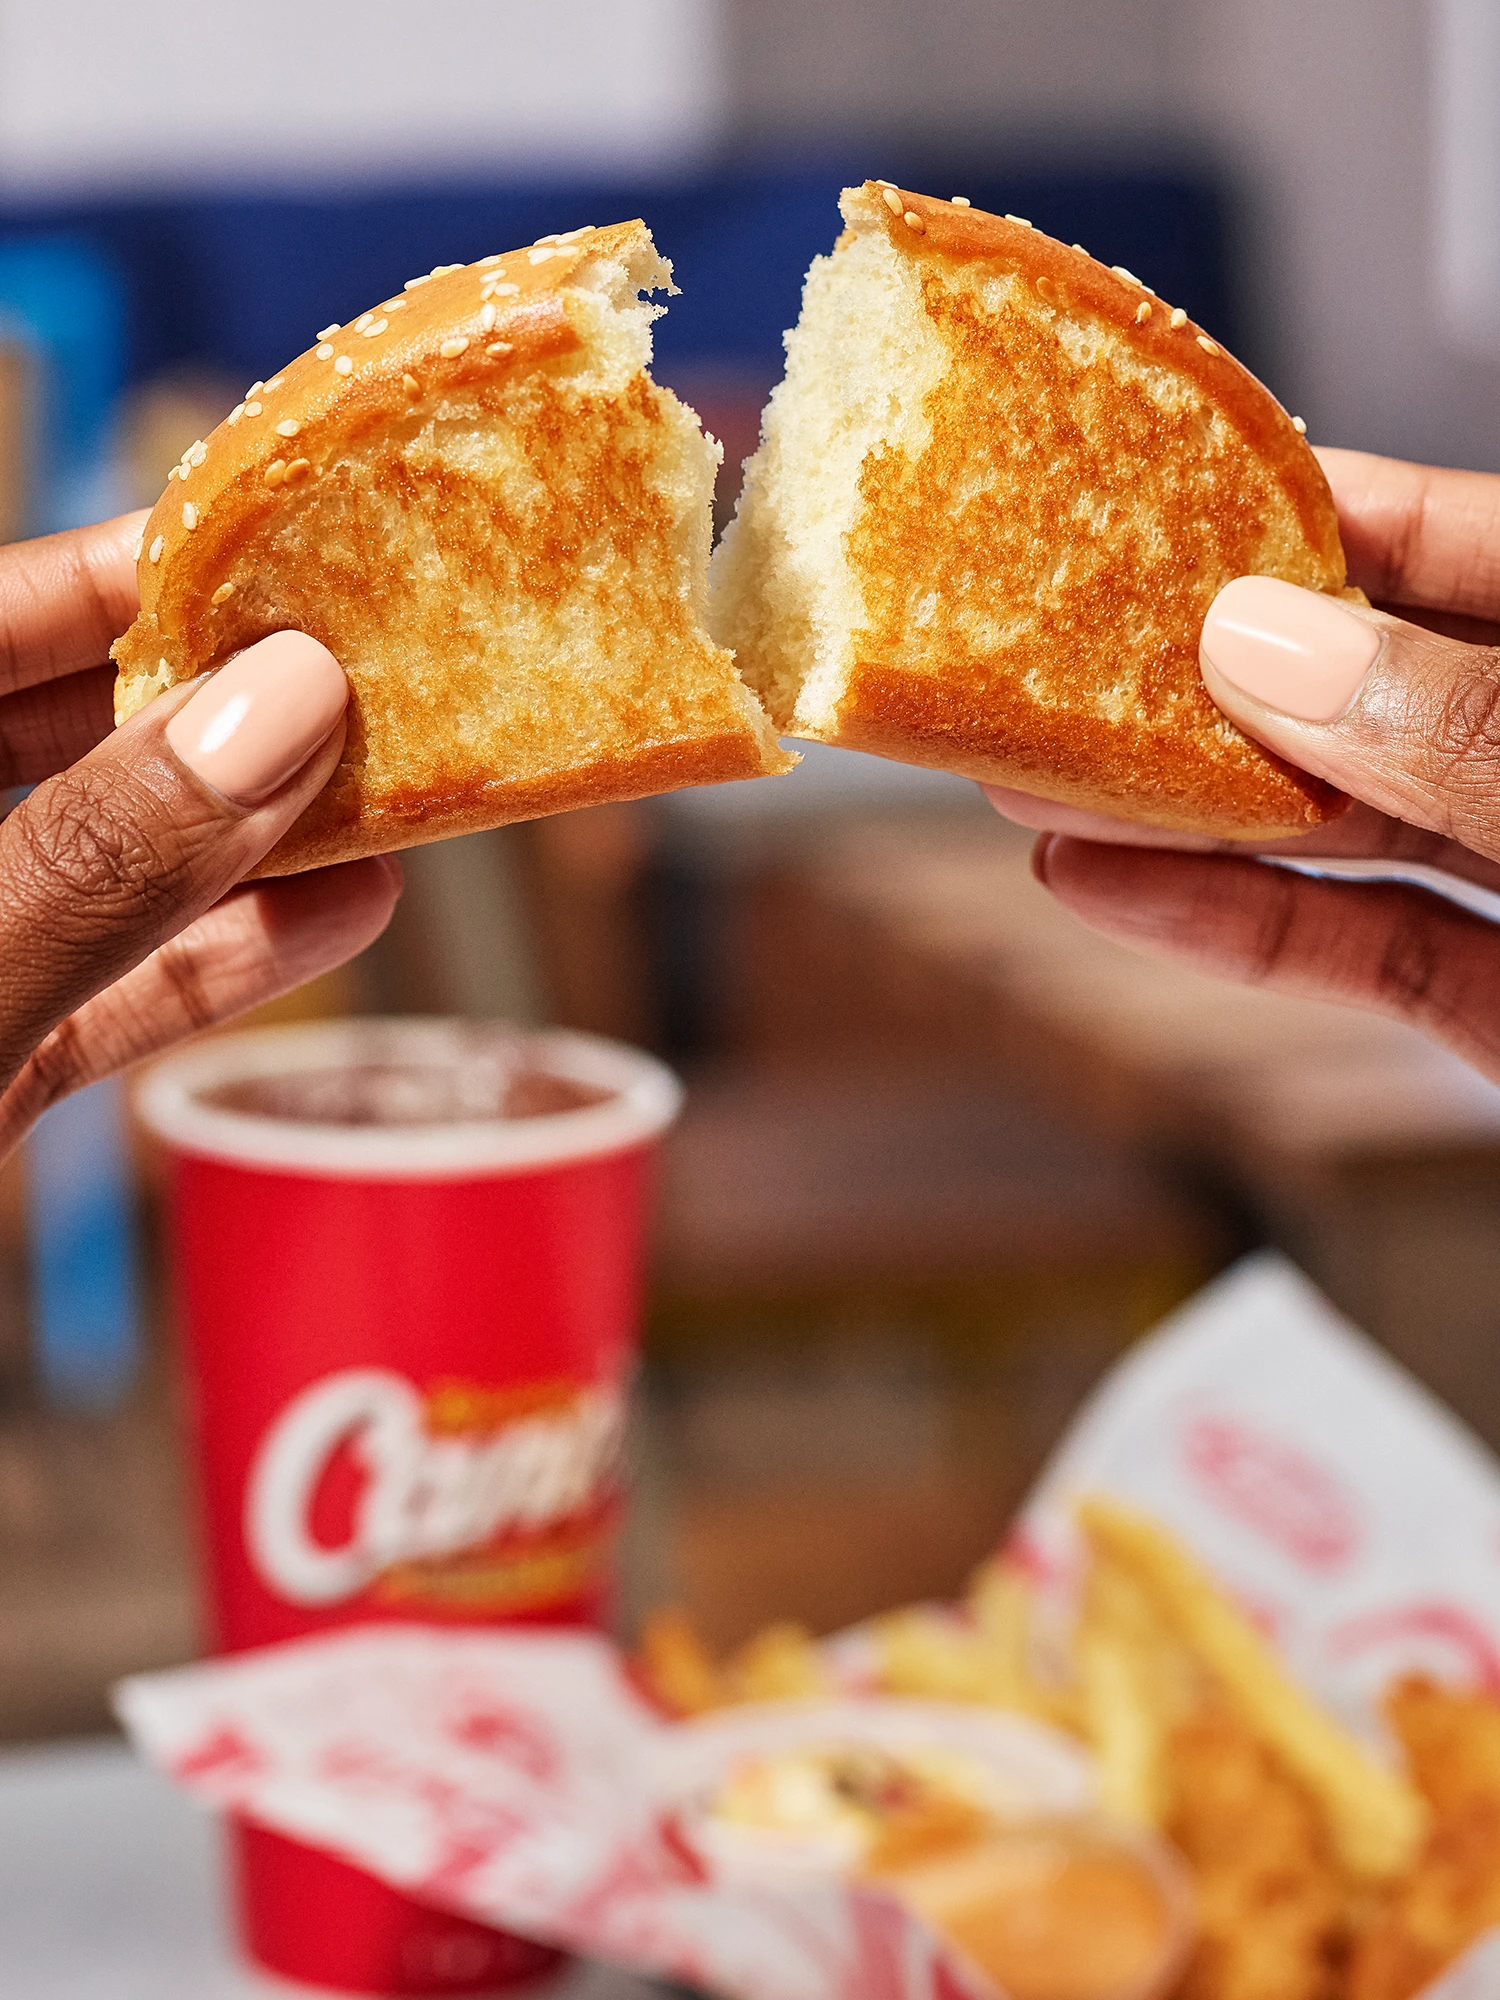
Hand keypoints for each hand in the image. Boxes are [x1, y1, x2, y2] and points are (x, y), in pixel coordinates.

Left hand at [0, 512, 399, 1154]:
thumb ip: (100, 859)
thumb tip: (286, 704)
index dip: (133, 571)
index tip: (290, 547)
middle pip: (55, 728)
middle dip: (218, 702)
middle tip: (367, 669)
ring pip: (98, 862)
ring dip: (245, 834)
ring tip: (387, 789)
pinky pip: (101, 989)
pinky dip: (212, 960)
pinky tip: (337, 916)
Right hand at [986, 448, 1499, 1082]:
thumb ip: (1465, 729)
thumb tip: (1272, 644)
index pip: (1452, 536)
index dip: (1302, 513)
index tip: (1152, 502)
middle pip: (1368, 686)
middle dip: (1200, 678)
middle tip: (1048, 661)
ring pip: (1348, 822)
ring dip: (1185, 808)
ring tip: (1036, 781)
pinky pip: (1370, 950)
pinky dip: (1246, 928)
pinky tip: (1119, 891)